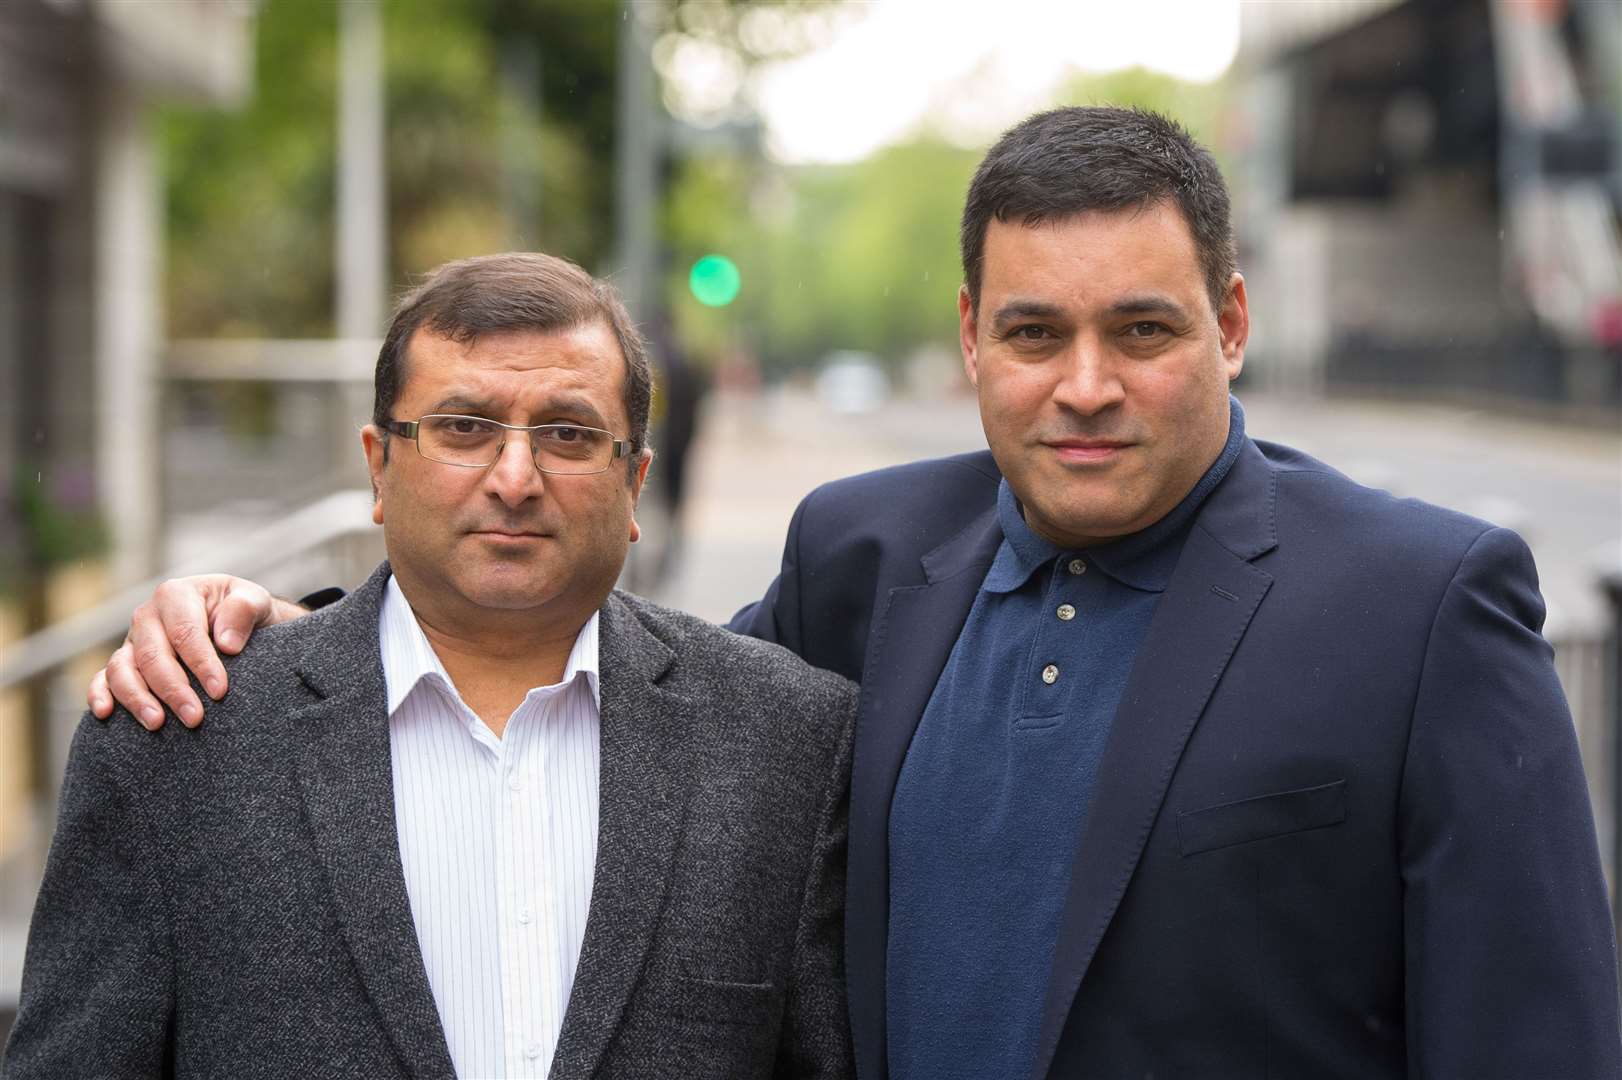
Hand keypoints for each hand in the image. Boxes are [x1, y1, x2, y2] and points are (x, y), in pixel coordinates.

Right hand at [87, 575, 305, 729]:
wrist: (235, 623)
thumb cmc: (243, 613)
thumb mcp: (255, 602)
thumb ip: (244, 611)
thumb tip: (226, 643)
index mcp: (176, 595)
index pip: (185, 633)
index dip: (201, 663)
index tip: (219, 691)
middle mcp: (148, 616)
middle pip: (152, 655)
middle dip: (173, 689)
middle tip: (195, 718)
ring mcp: (132, 641)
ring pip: (122, 669)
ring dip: (137, 698)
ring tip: (157, 724)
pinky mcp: (124, 663)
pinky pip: (104, 679)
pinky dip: (98, 694)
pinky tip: (104, 714)